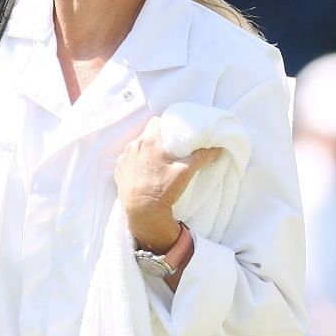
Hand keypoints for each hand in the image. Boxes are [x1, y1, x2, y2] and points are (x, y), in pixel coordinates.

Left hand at [114, 120, 220, 250]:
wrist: (143, 214)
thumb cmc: (163, 190)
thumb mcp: (185, 172)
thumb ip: (201, 157)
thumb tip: (216, 149)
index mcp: (148, 141)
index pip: (156, 122)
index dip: (166, 126)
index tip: (174, 135)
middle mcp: (133, 146)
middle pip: (147, 134)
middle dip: (158, 140)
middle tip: (169, 150)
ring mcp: (124, 159)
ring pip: (137, 147)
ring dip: (146, 151)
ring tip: (157, 163)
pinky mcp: (119, 172)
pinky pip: (128, 161)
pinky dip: (136, 163)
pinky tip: (145, 173)